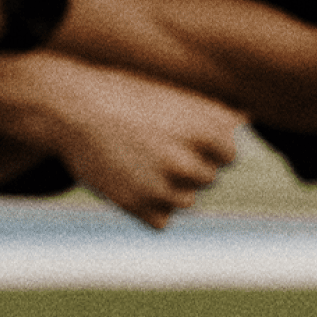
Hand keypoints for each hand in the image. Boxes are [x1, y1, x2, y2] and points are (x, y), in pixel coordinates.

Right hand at [49, 64, 245, 227]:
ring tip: (136, 159)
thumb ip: (216, 112)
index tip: (178, 132)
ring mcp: (167, 190)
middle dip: (185, 166)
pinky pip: (161, 220)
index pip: (230, 156)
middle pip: (207, 179)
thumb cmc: (125, 97)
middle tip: (150, 143)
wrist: (68, 107)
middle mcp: (192, 164)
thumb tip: (248, 119)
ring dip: (166, 188)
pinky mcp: (143, 209)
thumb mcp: (174, 96)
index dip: (205, 145)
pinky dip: (145, 206)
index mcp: (209, 135)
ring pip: (185, 201)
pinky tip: (125, 178)